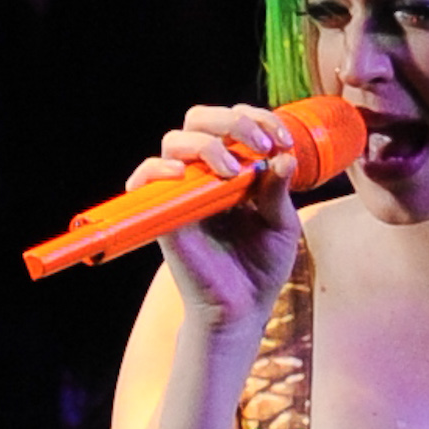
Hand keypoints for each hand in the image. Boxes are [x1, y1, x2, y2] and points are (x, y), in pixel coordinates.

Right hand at [140, 102, 301, 333]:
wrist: (241, 310)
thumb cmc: (260, 268)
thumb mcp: (280, 225)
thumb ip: (278, 190)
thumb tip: (284, 157)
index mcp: (234, 169)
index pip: (236, 121)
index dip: (257, 119)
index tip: (281, 141)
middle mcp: (205, 174)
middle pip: (200, 119)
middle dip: (232, 121)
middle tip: (259, 146)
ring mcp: (182, 192)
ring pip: (175, 140)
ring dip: (206, 144)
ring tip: (232, 171)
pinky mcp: (164, 214)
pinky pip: (144, 178)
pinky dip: (157, 169)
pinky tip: (183, 175)